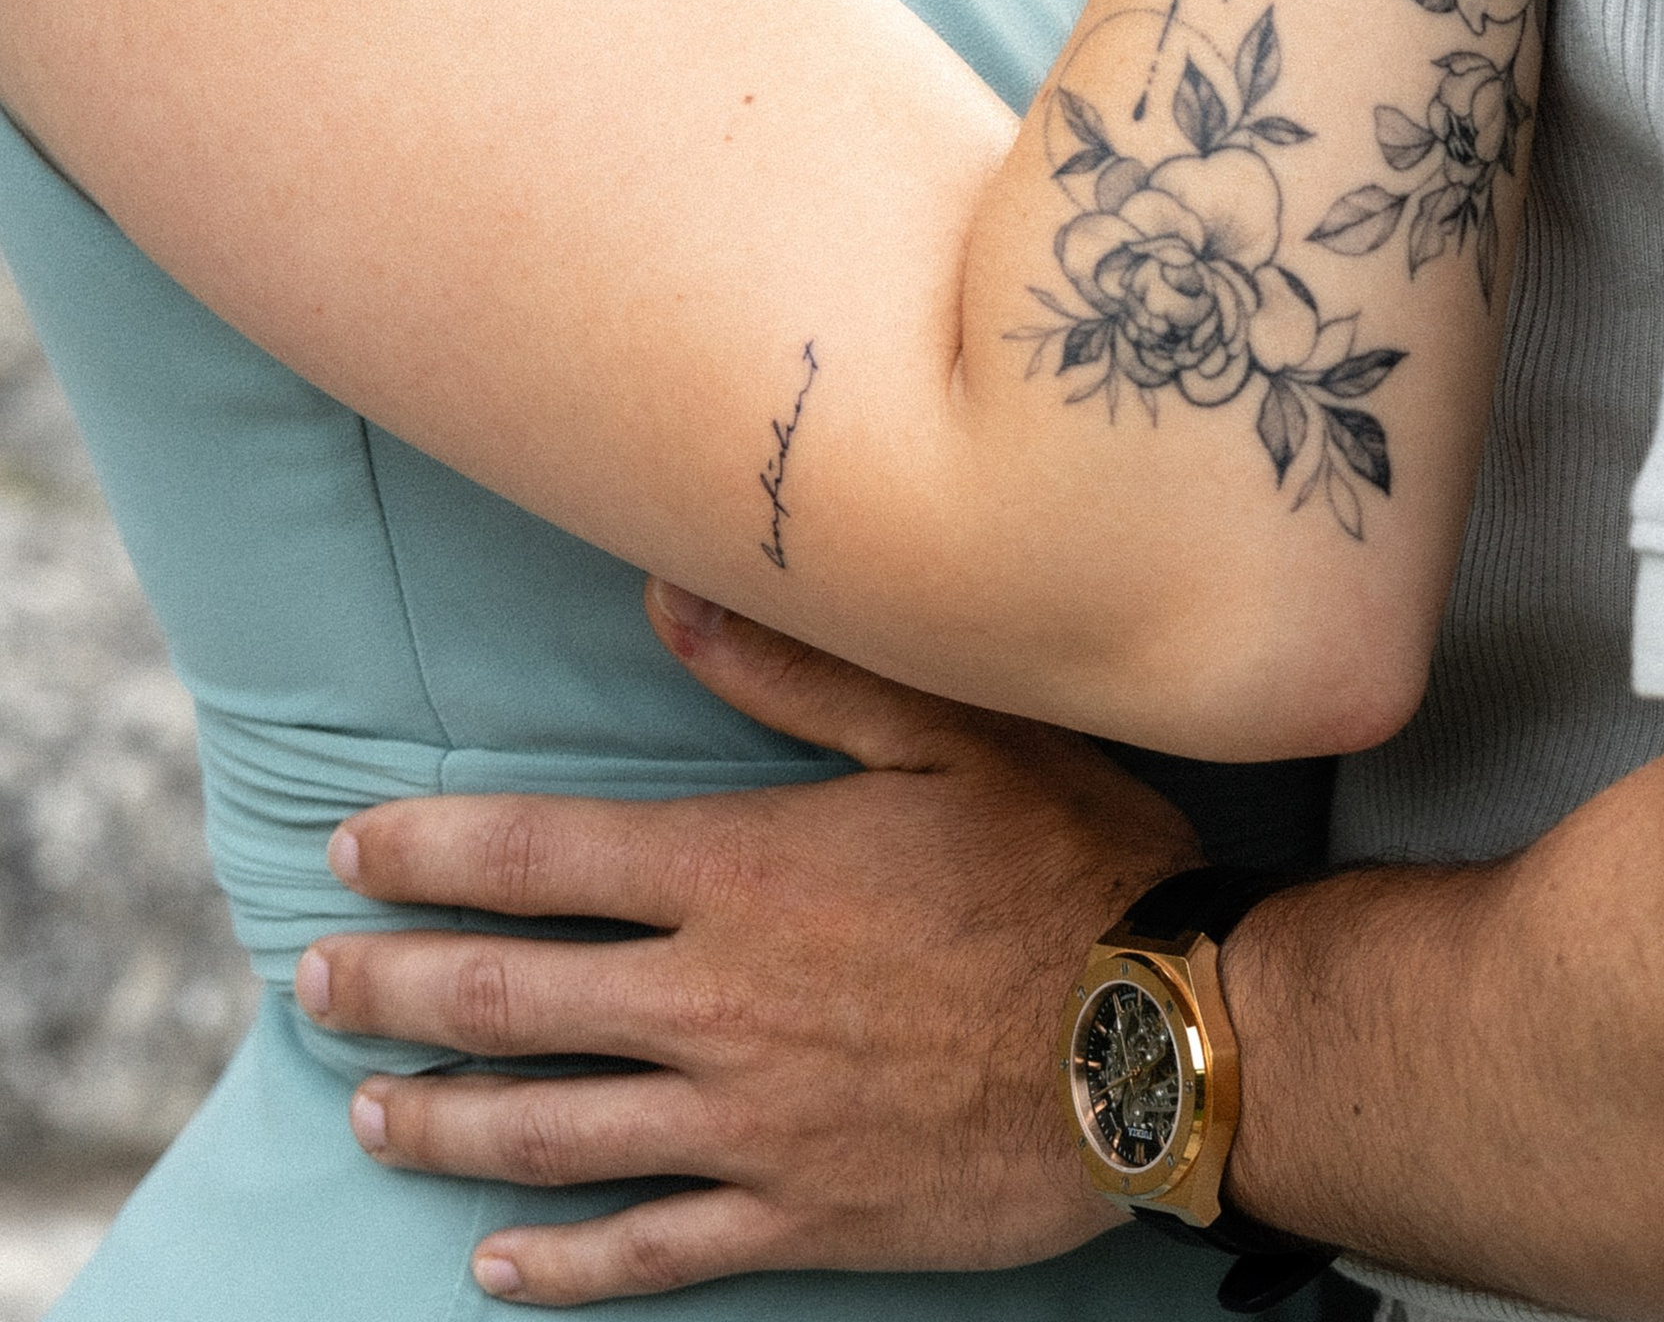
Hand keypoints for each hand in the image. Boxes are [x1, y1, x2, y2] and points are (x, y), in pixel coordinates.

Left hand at [295, 581, 1199, 1305]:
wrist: (1163, 1042)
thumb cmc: (1067, 863)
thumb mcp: (948, 731)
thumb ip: (796, 670)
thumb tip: (662, 598)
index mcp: (739, 872)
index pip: (534, 856)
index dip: (424, 853)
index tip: (345, 854)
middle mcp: (713, 1003)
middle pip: (503, 998)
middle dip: (387, 989)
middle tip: (311, 986)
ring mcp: (746, 1125)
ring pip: (548, 1133)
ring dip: (442, 1125)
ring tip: (371, 1116)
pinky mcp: (797, 1217)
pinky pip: (648, 1251)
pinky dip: (560, 1264)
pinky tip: (497, 1267)